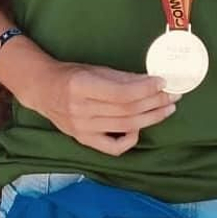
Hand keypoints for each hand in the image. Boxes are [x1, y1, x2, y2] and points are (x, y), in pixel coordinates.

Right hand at [25, 59, 178, 156]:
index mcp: (81, 87)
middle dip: (155, 102)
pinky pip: (112, 147)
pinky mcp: (83, 140)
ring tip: (167, 108)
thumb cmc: (70, 75)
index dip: (146, 89)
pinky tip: (139, 128)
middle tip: (173, 95)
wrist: (43, 90)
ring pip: (125, 126)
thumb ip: (122, 78)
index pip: (122, 93)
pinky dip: (129, 140)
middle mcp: (81, 110)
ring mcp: (82, 128)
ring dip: (151, 118)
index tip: (163, 82)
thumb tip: (151, 81)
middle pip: (127, 111)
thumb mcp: (95, 70)